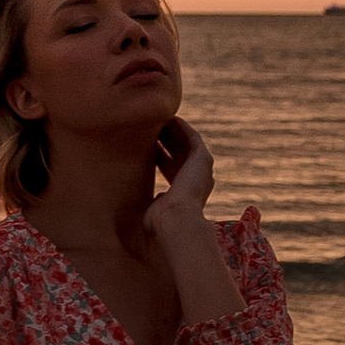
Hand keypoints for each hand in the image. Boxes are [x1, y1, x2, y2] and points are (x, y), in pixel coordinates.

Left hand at [149, 113, 214, 234]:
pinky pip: (192, 138)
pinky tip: (170, 118)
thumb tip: (145, 199)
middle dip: (164, 140)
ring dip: (173, 131)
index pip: (169, 170)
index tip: (142, 146)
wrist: (174, 223)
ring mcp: (202, 171)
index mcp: (183, 196)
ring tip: (158, 119)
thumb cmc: (158, 226)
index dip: (157, 156)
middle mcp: (196, 182)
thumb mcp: (150, 211)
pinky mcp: (203, 160)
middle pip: (178, 154)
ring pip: (185, 144)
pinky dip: (182, 128)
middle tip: (147, 127)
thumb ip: (150, 203)